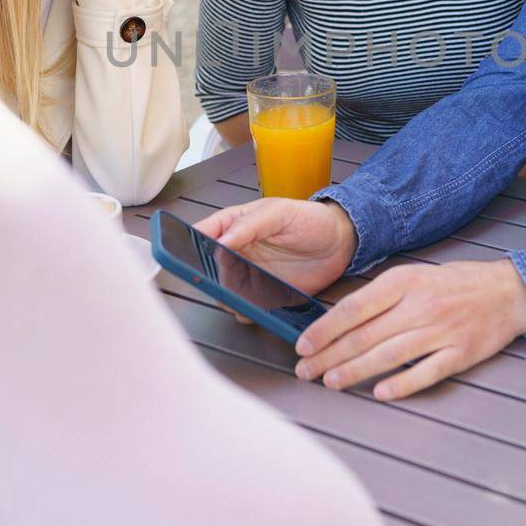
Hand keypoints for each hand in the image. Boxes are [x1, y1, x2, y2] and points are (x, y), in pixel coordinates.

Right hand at [194, 198, 356, 297]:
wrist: (341, 243)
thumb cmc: (310, 219)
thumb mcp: (280, 212)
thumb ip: (250, 225)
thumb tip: (222, 240)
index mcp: (235, 226)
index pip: (202, 234)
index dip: (189, 244)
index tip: (185, 255)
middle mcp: (237, 253)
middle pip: (208, 268)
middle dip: (207, 277)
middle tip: (218, 280)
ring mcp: (249, 276)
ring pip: (224, 292)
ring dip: (226, 297)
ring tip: (236, 298)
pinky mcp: (264, 296)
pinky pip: (247, 308)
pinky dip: (246, 312)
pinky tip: (254, 309)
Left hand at [294, 259, 525, 401]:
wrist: (509, 291)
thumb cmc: (457, 283)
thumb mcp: (415, 275)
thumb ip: (381, 295)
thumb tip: (340, 319)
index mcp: (405, 281)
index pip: (355, 307)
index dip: (325, 328)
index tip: (304, 344)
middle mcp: (421, 305)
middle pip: (366, 335)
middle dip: (329, 355)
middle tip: (306, 370)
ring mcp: (441, 331)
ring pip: (389, 354)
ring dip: (355, 370)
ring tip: (331, 381)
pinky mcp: (460, 353)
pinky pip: (427, 372)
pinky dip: (402, 384)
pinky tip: (380, 393)